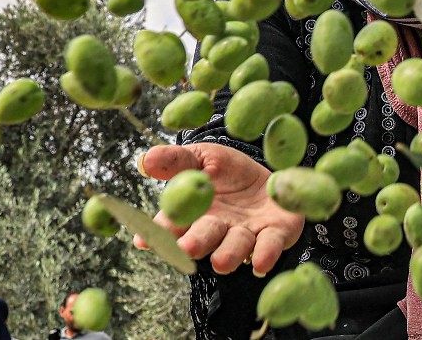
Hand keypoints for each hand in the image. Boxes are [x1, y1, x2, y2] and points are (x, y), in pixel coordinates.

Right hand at [135, 143, 304, 275]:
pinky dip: (265, 254)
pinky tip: (259, 263)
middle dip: (194, 244)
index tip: (145, 239)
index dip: (159, 232)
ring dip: (228, 254)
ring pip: (235, 246)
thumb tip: (146, 160)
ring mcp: (247, 234)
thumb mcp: (204, 157)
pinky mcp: (276, 234)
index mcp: (195, 213)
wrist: (273, 174)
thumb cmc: (231, 171)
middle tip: (186, 247)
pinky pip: (270, 246)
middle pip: (204, 238)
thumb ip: (177, 160)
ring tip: (220, 261)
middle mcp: (219, 229)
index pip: (173, 224)